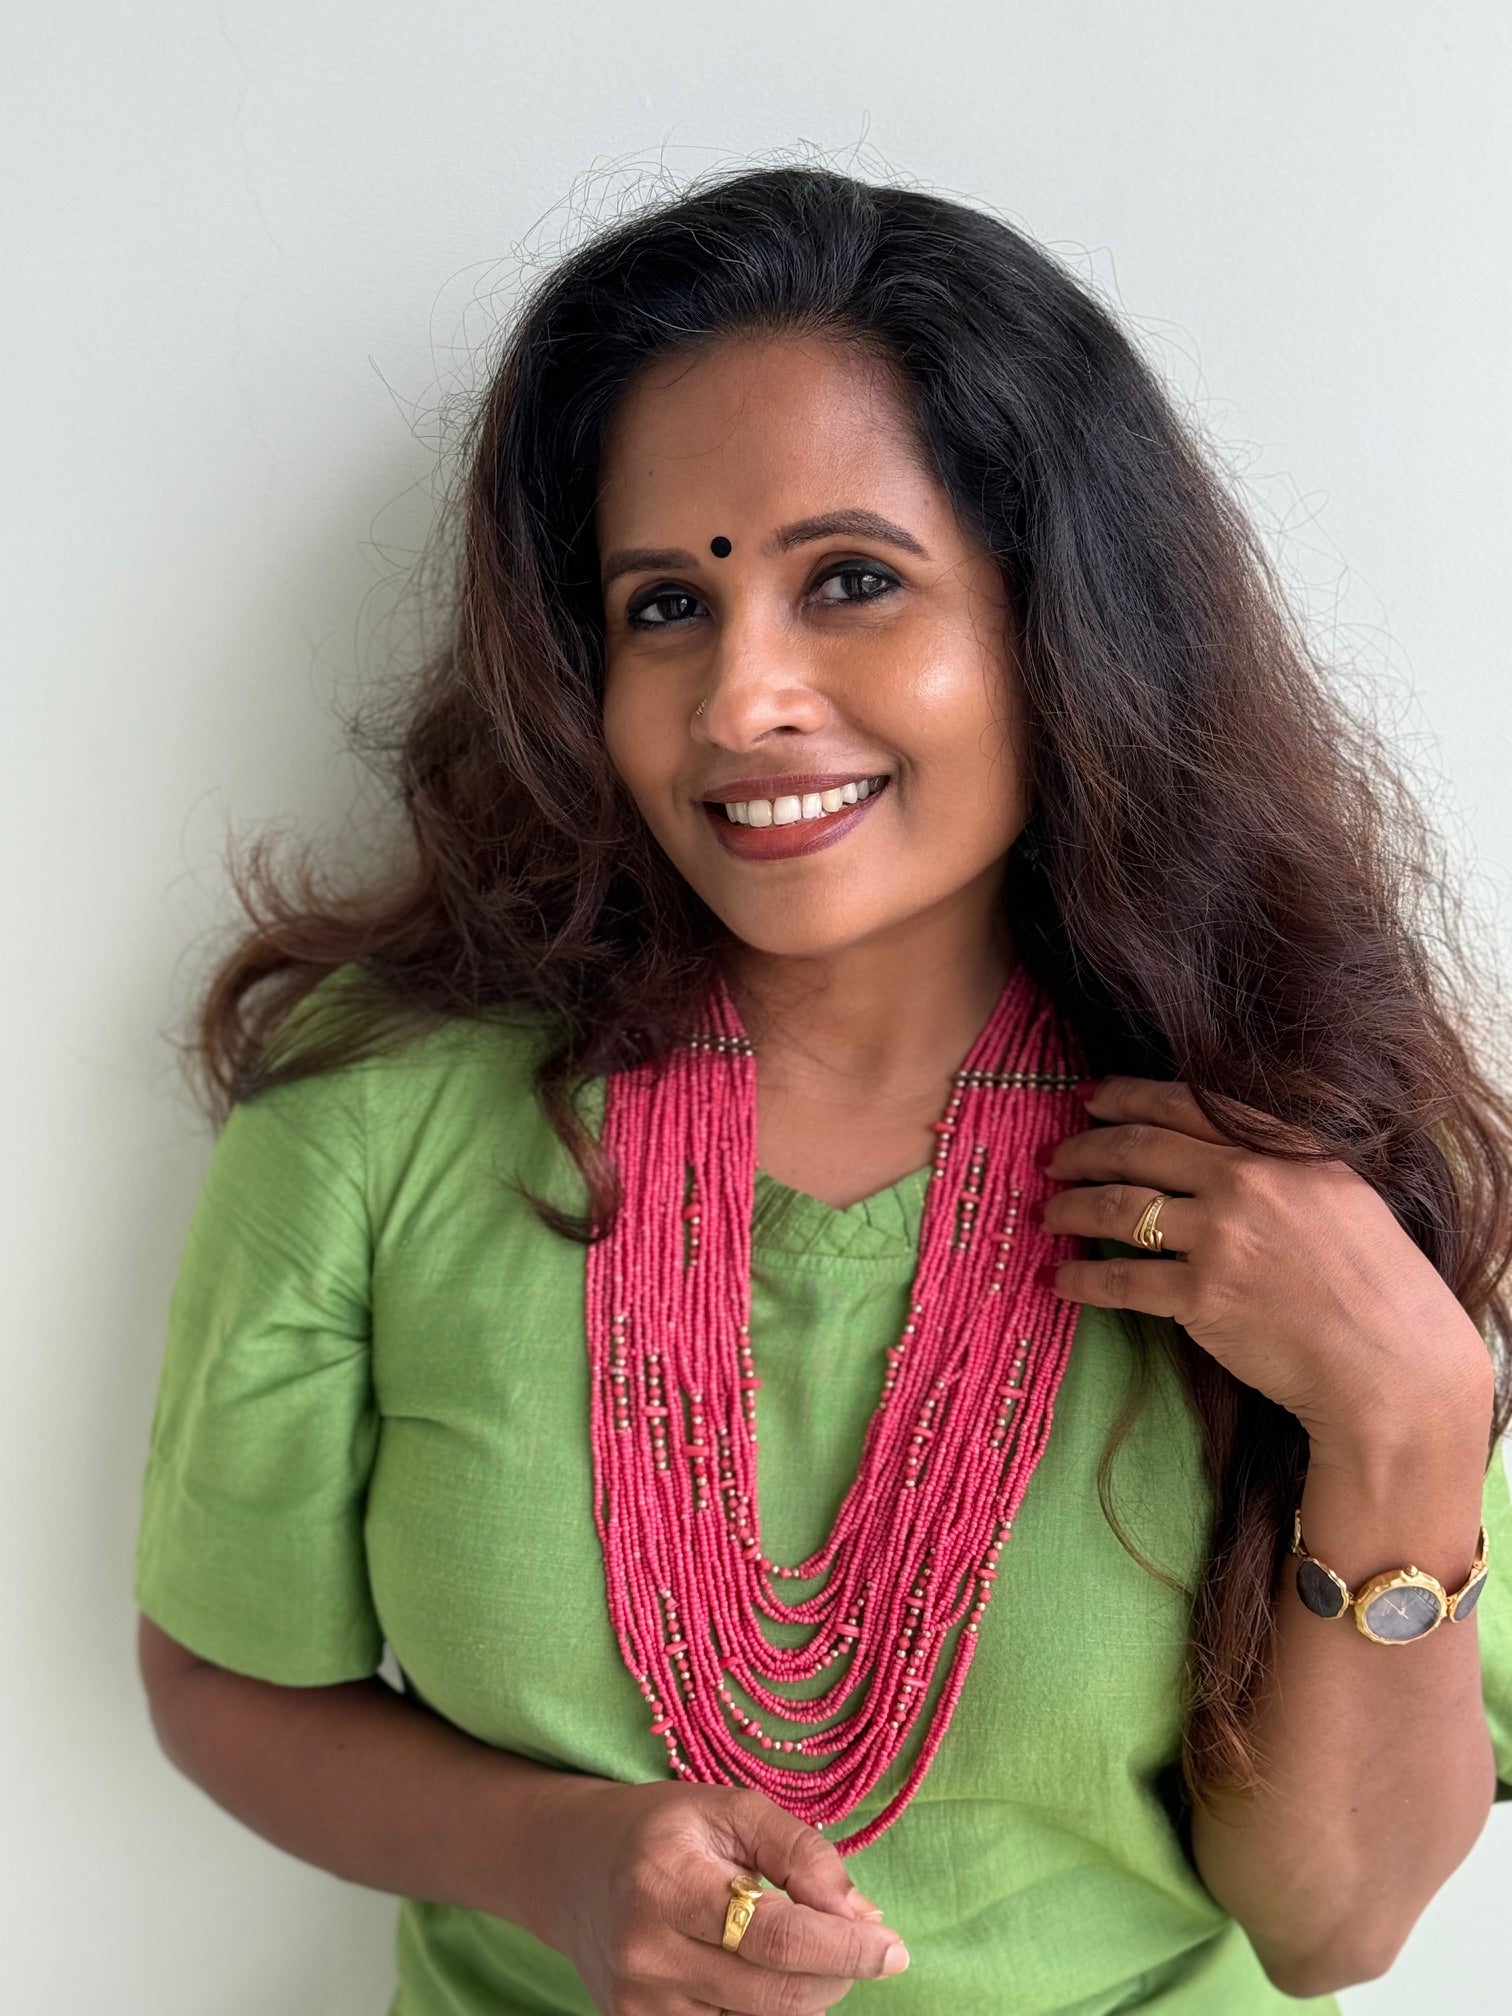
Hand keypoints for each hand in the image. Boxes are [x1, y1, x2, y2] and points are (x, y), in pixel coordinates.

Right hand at [521, 1774, 908, 2013]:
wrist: (570, 1868)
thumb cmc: (662, 1829)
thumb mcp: (730, 1809)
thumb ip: (800, 1852)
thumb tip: (861, 1917)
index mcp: (667, 1883)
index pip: (777, 1938)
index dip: (846, 1948)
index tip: (894, 1947)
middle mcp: (647, 1954)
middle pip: (776, 1994)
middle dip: (837, 1973)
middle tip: (858, 1941)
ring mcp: (638, 2006)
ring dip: (804, 1994)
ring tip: (800, 1947)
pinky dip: (763, 2010)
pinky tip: (762, 1974)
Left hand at [1038, 1075, 1490, 1445]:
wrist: (1393, 1365)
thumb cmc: (1379, 1287)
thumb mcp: (1344, 1195)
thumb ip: (1284, 1165)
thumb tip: (1221, 1154)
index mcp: (1285, 1149)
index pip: (1186, 1103)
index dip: (1127, 1096)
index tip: (1090, 1098)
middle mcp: (1247, 1182)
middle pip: (1138, 1149)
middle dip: (1084, 1149)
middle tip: (1054, 1157)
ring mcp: (1221, 1238)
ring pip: (1119, 1207)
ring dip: (1072, 1206)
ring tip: (1048, 1211)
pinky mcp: (1201, 1298)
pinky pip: (1121, 1280)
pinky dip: (1082, 1278)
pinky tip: (1060, 1278)